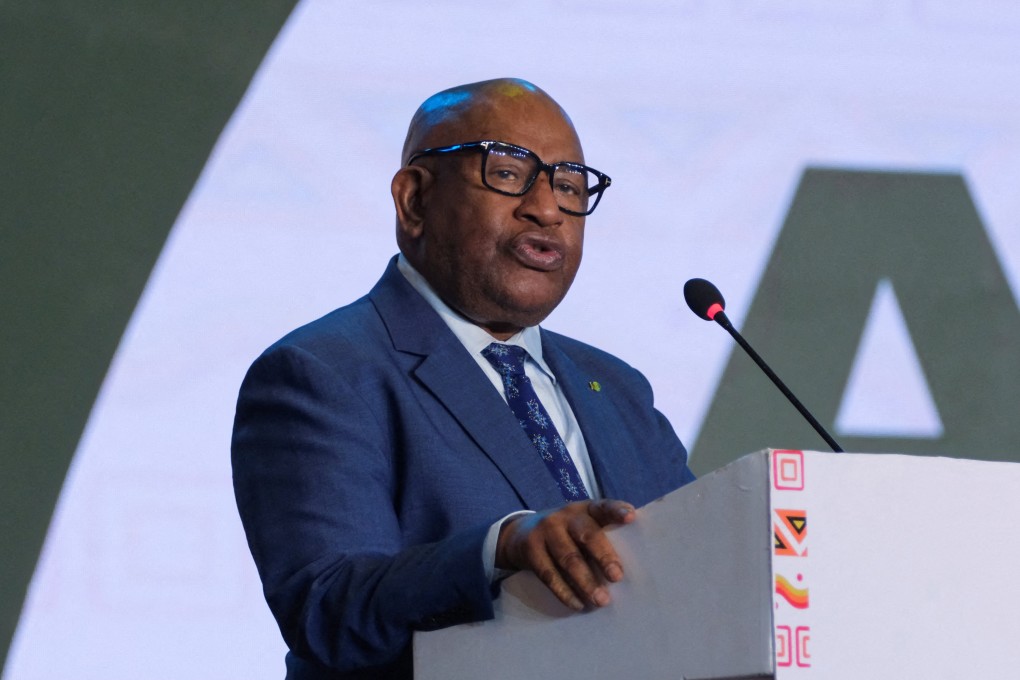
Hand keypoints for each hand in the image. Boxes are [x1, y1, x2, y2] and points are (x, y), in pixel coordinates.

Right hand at [495, 499, 636, 611]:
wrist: (519, 533)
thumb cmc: (566, 534)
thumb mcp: (580, 526)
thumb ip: (602, 536)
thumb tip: (632, 567)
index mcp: (584, 509)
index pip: (603, 507)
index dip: (616, 510)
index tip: (631, 517)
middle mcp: (565, 516)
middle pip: (586, 534)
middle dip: (603, 556)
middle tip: (617, 577)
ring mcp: (546, 531)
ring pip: (568, 558)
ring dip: (586, 581)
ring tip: (601, 600)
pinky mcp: (531, 549)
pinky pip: (549, 574)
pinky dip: (564, 591)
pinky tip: (578, 604)